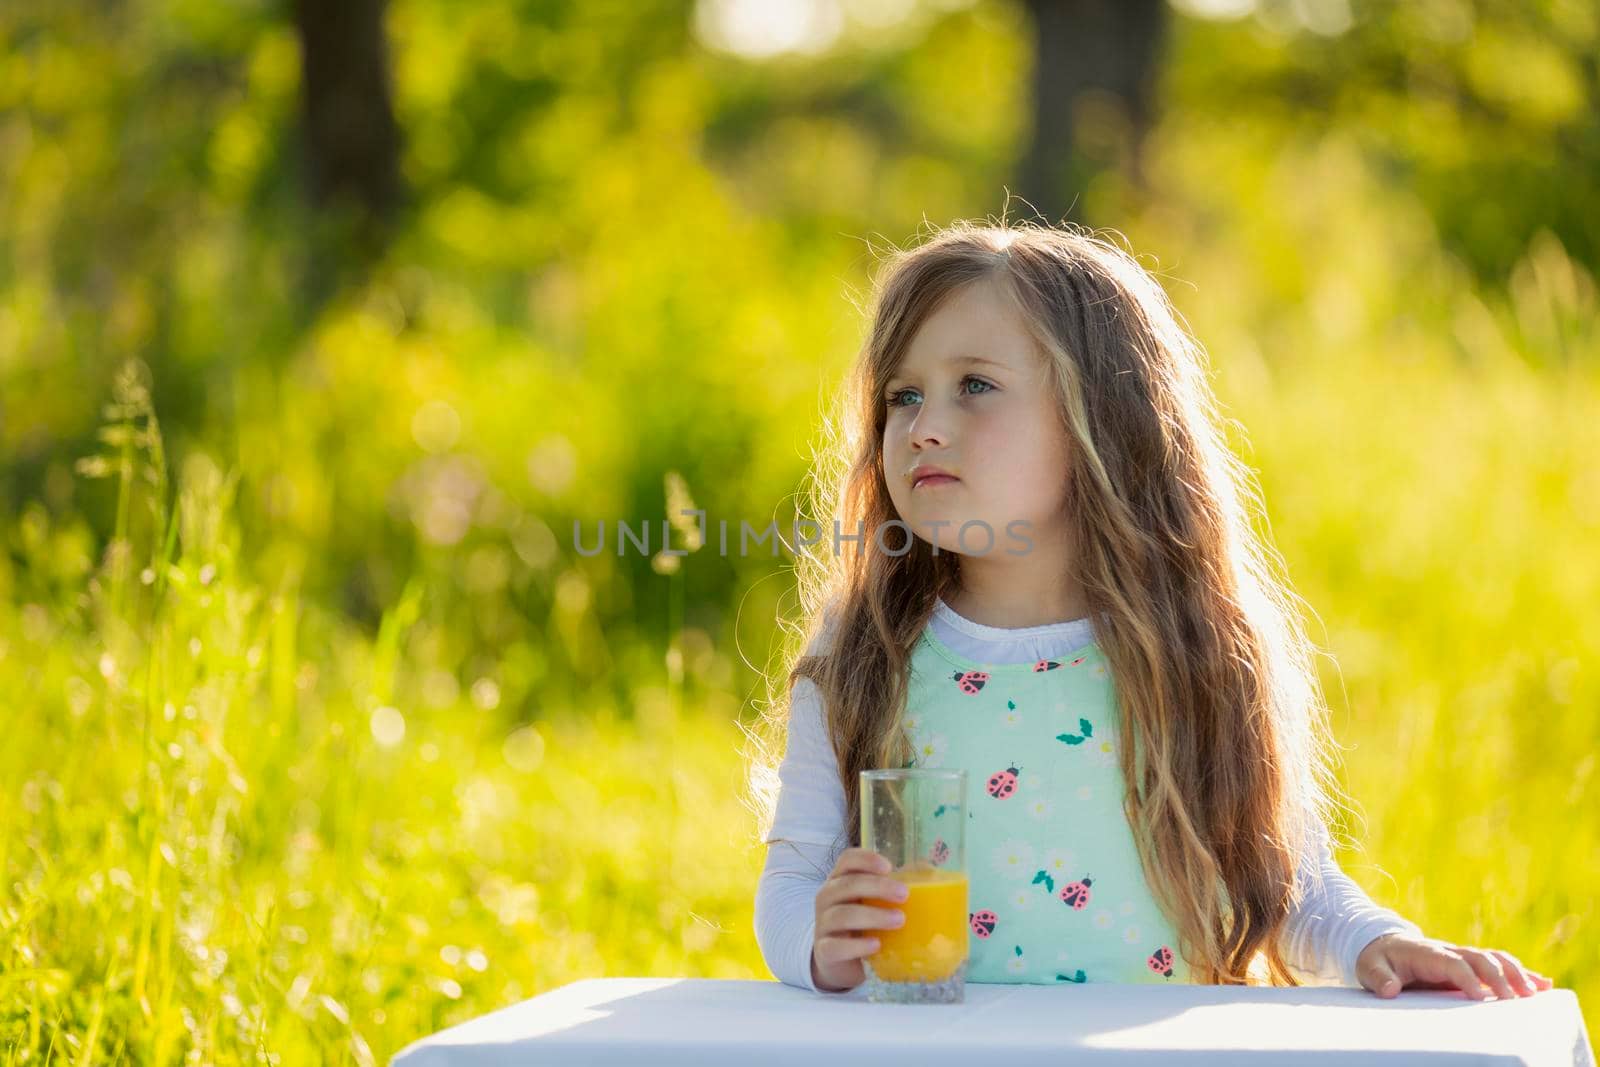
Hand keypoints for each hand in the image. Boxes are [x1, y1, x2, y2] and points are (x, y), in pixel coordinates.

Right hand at [810, 847, 908, 992]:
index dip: (866, 859)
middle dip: (877, 887)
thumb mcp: (876, 903)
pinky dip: (857, 946)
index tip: (889, 867)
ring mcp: (823, 924)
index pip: (847, 860)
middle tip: (904, 895)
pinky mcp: (825, 951)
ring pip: (841, 915)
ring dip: (872, 916)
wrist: (840, 962)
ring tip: (899, 920)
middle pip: (846, 884)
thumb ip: (895, 887)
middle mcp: (827, 897)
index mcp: (841, 880)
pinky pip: (836, 946)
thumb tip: (929, 871)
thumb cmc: (863, 925)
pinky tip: (876, 945)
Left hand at [1355, 932, 1555, 1000]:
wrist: (1382, 944)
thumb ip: (1378, 977)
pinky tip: (1543, 984)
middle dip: (1499, 977)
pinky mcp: (1470, 964)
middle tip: (1514, 1000)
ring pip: (1495, 959)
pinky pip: (1499, 964)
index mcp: (1427, 952)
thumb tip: (1389, 989)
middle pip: (1480, 959)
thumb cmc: (1378, 960)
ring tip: (1536, 993)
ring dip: (1517, 974)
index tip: (1480, 997)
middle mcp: (1449, 951)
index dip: (1466, 979)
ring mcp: (1461, 956)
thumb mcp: (1370, 967)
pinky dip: (1521, 973)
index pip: (1451, 963)